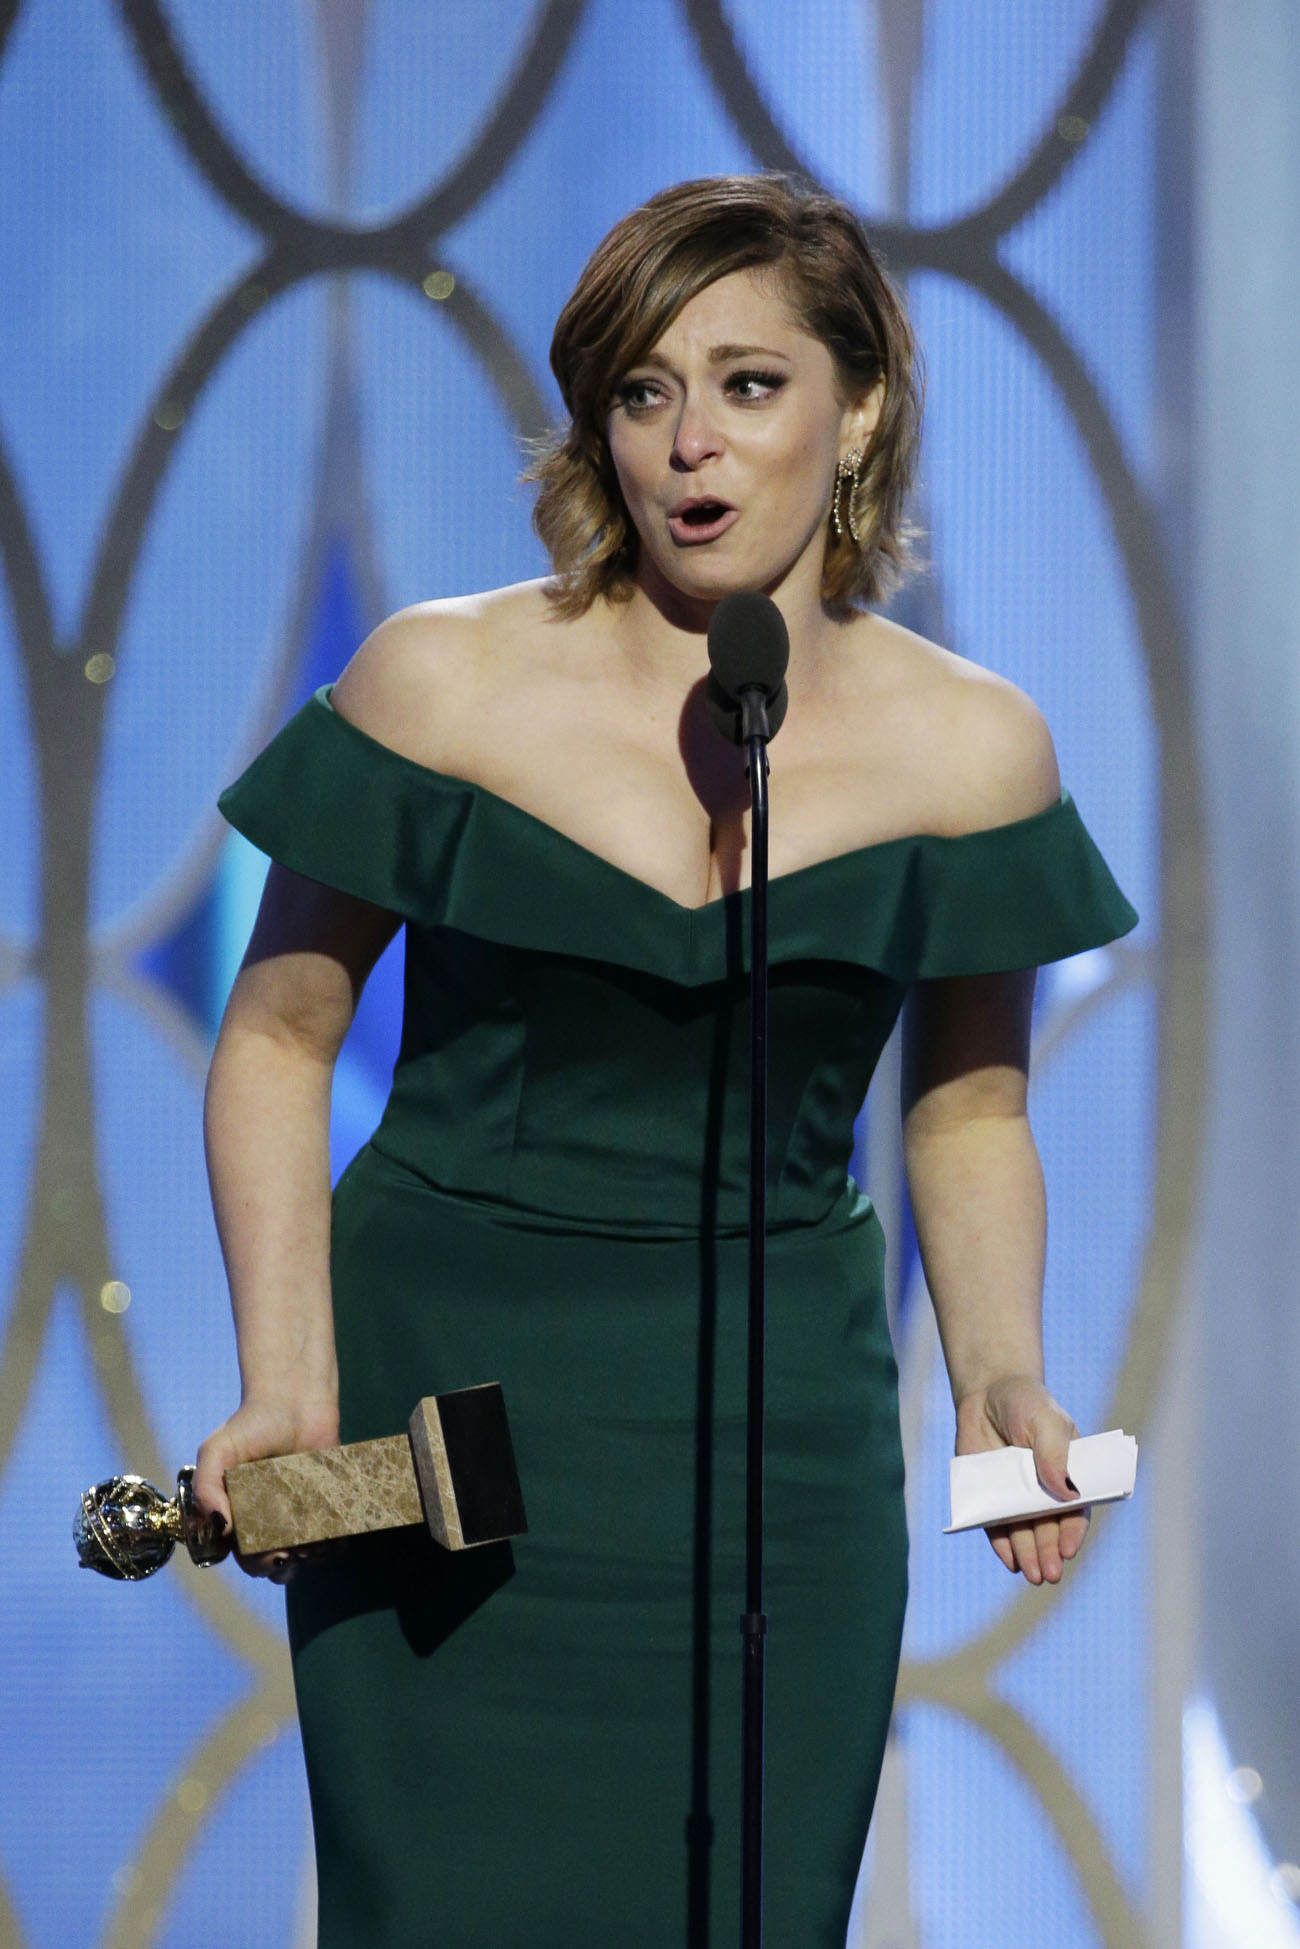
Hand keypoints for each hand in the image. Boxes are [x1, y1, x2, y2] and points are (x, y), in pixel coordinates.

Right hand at [194, 1395, 338, 1579]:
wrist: (294, 1401)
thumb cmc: (250, 1425)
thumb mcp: (217, 1451)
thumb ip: (206, 1487)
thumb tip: (221, 1528)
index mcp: (237, 1517)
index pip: (243, 1556)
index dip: (255, 1562)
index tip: (268, 1554)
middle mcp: (267, 1523)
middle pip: (274, 1565)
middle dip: (280, 1566)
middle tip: (288, 1554)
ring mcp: (297, 1517)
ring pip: (305, 1557)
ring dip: (310, 1558)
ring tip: (313, 1542)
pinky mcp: (326, 1508)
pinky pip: (333, 1539)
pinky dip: (335, 1543)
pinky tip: (334, 1533)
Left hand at [955, 1375, 1088, 1584]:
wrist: (986, 1393)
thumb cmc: (1025, 1403)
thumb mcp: (1045, 1420)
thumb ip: (1054, 1453)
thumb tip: (1065, 1494)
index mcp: (1068, 1474)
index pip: (1075, 1509)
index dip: (1073, 1530)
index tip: (1068, 1549)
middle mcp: (1044, 1490)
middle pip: (1049, 1527)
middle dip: (1050, 1552)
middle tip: (1050, 1574)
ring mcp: (1017, 1495)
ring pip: (1024, 1532)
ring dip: (1029, 1555)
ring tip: (1032, 1575)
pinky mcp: (991, 1497)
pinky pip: (997, 1526)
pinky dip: (1003, 1544)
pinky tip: (1009, 1560)